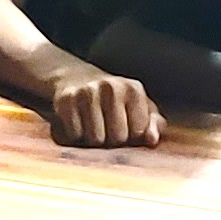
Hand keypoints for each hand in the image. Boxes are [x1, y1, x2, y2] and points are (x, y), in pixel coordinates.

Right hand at [44, 69, 162, 149]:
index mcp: (133, 89)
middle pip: (117, 137)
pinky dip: (76, 135)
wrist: (76, 79)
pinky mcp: (66, 101)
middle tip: (107, 126)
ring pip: (95, 139)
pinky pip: (75, 135)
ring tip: (93, 125)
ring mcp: (87, 92)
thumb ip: (154, 125)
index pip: (138, 132)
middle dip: (112, 140)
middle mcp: (111, 87)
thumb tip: (152, 140)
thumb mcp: (140, 108)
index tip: (126, 125)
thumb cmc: (115, 101)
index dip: (132, 135)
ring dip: (93, 139)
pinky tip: (79, 122)